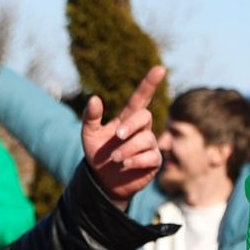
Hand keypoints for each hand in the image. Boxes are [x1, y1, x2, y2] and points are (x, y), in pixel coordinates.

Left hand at [81, 69, 166, 205]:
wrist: (104, 180)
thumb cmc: (99, 154)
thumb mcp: (89, 134)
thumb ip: (91, 117)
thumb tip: (95, 99)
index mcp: (127, 118)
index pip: (141, 97)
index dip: (150, 83)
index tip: (160, 69)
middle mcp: (141, 129)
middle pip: (146, 116)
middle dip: (132, 125)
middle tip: (117, 136)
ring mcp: (149, 145)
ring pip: (146, 139)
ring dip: (128, 149)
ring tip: (115, 158)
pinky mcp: (153, 161)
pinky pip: (151, 156)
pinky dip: (137, 160)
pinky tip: (126, 164)